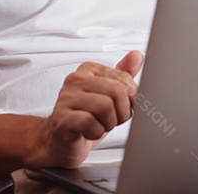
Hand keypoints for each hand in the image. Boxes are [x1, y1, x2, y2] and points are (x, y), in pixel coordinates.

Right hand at [40, 52, 143, 168]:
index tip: (120, 107)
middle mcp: (76, 79)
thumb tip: (137, 56)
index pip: (124, 79)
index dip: (130, 99)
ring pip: (105, 107)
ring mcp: (66, 97)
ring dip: (108, 123)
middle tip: (111, 119)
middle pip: (117, 92)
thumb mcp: (109, 95)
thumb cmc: (86, 117)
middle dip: (121, 112)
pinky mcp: (62, 117)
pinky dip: (96, 132)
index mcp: (89, 69)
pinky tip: (89, 131)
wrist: (60, 141)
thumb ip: (123, 75)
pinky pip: (90, 122)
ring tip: (99, 125)